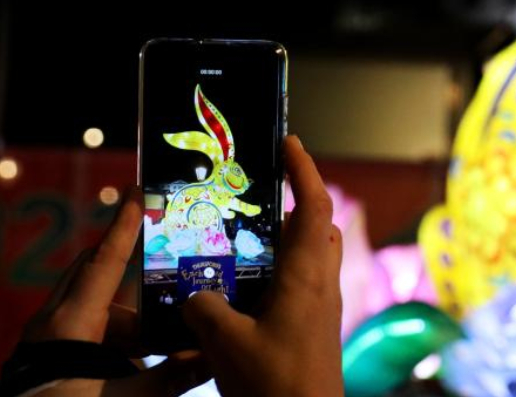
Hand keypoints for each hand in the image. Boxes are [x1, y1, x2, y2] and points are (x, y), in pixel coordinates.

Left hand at [15, 187, 209, 395]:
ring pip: (94, 314)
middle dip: (133, 274)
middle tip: (167, 261)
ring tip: (167, 338)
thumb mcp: (129, 396)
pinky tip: (143, 362)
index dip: (125, 227)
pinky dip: (115, 342)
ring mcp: (47, 343)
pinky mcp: (48, 363)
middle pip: (95, 279)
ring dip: (131, 322)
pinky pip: (86, 337)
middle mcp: (55, 324)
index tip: (138, 192)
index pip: (104, 262)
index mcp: (70, 322)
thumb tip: (213, 357)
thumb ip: (171, 376)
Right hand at [184, 136, 343, 396]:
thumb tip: (192, 295)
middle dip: (296, 200)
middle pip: (319, 225)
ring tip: (246, 236)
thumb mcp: (226, 343)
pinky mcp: (316, 326)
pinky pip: (305, 282)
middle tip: (261, 191)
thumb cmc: (276, 383)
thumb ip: (204, 310)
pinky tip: (248, 287)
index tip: (289, 142)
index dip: (304, 169)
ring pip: (313, 255)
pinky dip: (282, 270)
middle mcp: (323, 283)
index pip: (315, 205)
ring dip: (289, 237)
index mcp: (307, 275)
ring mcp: (324, 306)